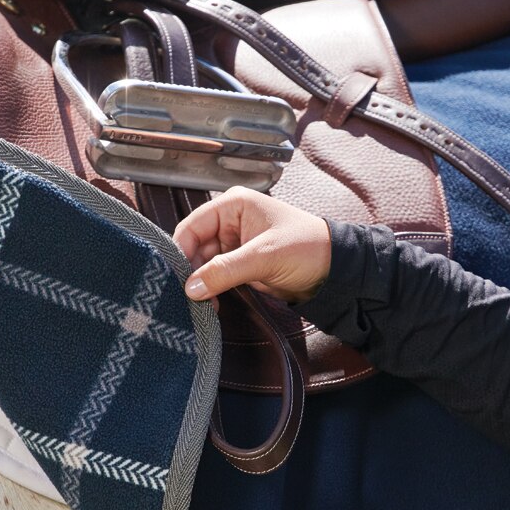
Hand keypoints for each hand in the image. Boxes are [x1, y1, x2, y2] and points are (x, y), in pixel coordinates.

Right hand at [172, 187, 331, 303]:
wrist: (334, 270)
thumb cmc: (307, 248)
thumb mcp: (264, 257)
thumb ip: (225, 271)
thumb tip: (191, 287)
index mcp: (233, 205)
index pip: (192, 226)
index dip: (180, 251)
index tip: (175, 277)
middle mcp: (229, 222)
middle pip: (193, 247)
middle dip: (190, 272)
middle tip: (188, 296)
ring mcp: (233, 244)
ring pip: (202, 264)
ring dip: (200, 284)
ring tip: (201, 304)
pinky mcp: (240, 264)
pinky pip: (215, 276)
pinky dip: (211, 289)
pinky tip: (211, 303)